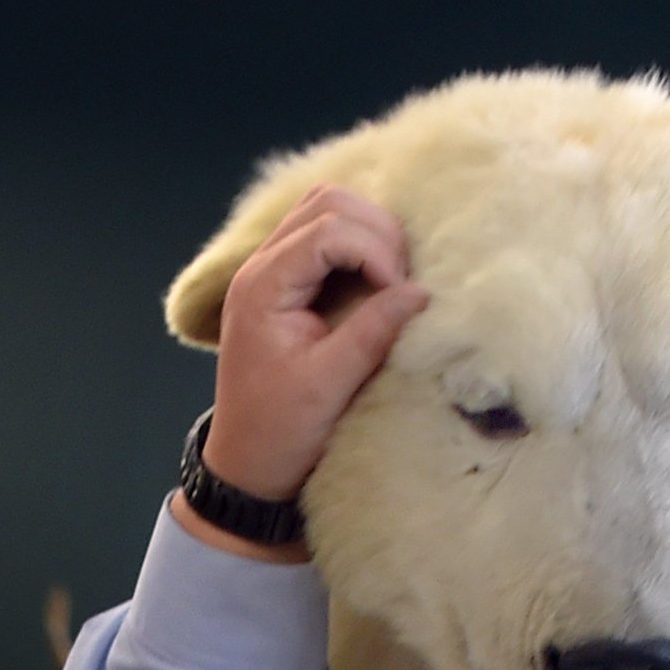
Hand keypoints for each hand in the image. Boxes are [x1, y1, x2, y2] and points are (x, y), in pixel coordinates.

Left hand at [197, 187, 428, 514]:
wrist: (247, 467)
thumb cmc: (280, 434)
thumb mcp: (330, 388)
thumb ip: (373, 333)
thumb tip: (421, 293)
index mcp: (263, 286)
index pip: (327, 227)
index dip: (375, 250)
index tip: (400, 294)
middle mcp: (262, 267)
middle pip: (327, 202)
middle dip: (375, 233)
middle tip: (399, 284)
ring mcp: (273, 271)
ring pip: (327, 211)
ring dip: (369, 235)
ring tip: (391, 283)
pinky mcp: (288, 284)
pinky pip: (327, 239)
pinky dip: (360, 249)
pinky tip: (378, 283)